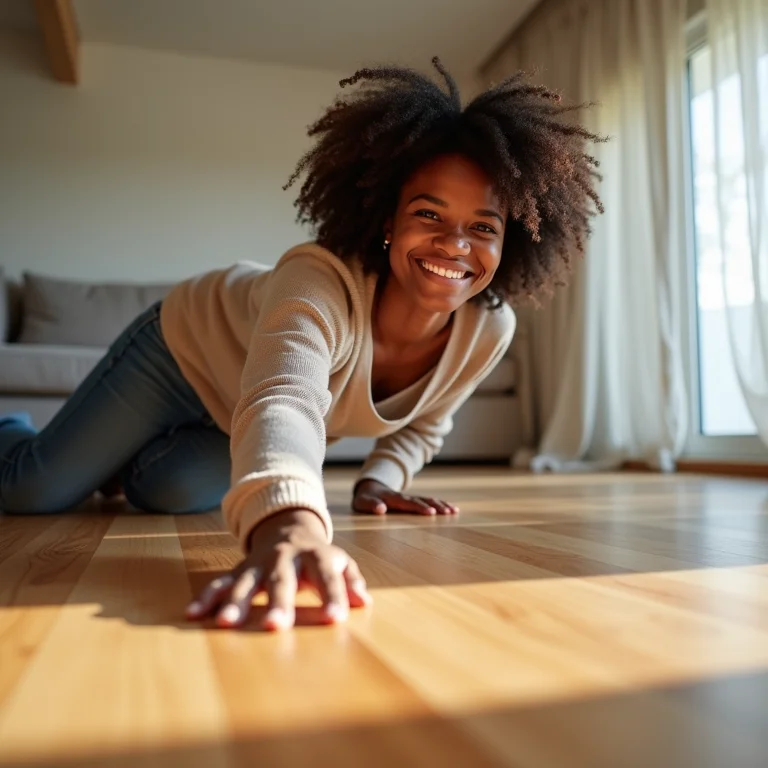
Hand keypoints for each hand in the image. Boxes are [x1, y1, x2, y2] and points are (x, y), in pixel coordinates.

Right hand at [185, 508, 371, 629]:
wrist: (288, 526)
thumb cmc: (318, 556)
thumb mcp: (340, 562)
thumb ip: (351, 581)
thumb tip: (364, 602)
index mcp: (315, 556)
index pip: (327, 577)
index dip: (332, 596)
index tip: (336, 618)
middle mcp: (285, 558)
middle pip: (281, 581)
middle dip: (278, 604)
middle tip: (276, 626)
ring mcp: (259, 563)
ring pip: (246, 582)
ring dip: (236, 603)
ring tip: (226, 623)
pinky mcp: (239, 570)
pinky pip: (220, 583)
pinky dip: (206, 597)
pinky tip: (193, 614)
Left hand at [352, 479, 459, 515]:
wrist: (370, 487)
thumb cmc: (366, 499)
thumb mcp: (363, 502)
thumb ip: (371, 505)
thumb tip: (381, 509)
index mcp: (392, 497)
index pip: (407, 502)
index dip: (419, 507)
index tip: (430, 512)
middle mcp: (404, 496)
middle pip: (422, 500)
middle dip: (435, 506)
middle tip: (447, 513)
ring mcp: (411, 498)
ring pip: (428, 500)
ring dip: (441, 505)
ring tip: (454, 511)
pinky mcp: (414, 501)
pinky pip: (430, 501)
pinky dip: (441, 504)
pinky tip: (452, 509)